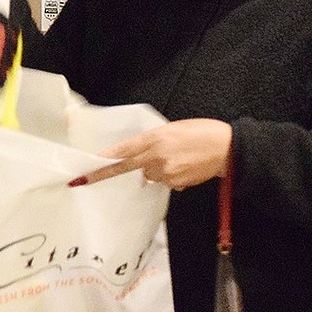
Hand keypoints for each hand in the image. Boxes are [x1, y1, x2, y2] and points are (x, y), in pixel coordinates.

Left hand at [69, 119, 232, 190]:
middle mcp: (157, 156)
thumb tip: (142, 160)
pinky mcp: (176, 183)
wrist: (228, 149)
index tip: (89, 165)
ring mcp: (166, 172)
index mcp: (156, 137)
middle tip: (82, 181)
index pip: (124, 150)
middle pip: (128, 167)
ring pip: (149, 176)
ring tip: (175, 159)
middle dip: (105, 174)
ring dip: (155, 170)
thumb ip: (154, 142)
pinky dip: (169, 176)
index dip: (106, 158)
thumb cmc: (202, 133)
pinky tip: (183, 167)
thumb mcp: (174, 129)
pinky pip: (164, 182)